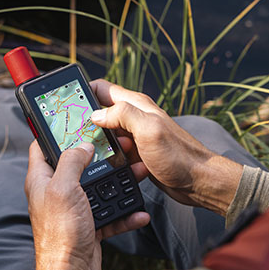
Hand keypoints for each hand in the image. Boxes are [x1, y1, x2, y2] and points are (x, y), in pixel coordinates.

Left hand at [25, 141, 149, 269]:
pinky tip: (138, 212)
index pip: (42, 147)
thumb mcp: (63, 188)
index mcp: (42, 180)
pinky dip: (124, 213)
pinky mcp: (89, 226)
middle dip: (98, 156)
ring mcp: (73, 209)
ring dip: (118, 183)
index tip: (73, 120)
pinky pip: (110, 215)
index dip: (54, 131)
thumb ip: (71, 161)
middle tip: (117, 145)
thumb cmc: (60, 232)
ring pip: (98, 189)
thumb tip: (83, 145)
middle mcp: (56, 193)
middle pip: (77, 165)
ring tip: (136, 174)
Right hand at [90, 79, 243, 215]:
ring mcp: (136, 136)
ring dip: (102, 145)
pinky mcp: (138, 154)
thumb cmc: (178, 156)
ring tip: (104, 155)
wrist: (198, 182)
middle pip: (100, 113)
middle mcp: (135, 117)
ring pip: (107, 136)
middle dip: (88, 123)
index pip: (102, 88)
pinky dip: (115, 160)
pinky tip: (120, 167)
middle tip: (79, 137)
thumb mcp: (148, 130)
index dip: (83, 91)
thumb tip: (96, 113)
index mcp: (136, 105)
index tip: (69, 105)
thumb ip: (122, 115)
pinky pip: (117, 154)